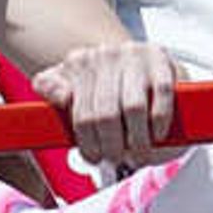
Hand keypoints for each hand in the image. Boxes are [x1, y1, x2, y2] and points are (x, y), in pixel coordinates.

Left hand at [33, 39, 183, 172]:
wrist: (137, 59)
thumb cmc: (103, 81)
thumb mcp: (68, 83)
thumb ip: (51, 89)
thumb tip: (57, 94)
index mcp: (79, 63)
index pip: (81, 114)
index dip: (89, 144)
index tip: (95, 157)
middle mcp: (105, 56)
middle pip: (106, 114)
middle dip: (112, 145)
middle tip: (117, 157)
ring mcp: (134, 56)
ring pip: (133, 108)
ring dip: (137, 139)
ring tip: (138, 150)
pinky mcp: (160, 60)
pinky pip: (160, 95)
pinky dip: (159, 121)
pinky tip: (156, 132)